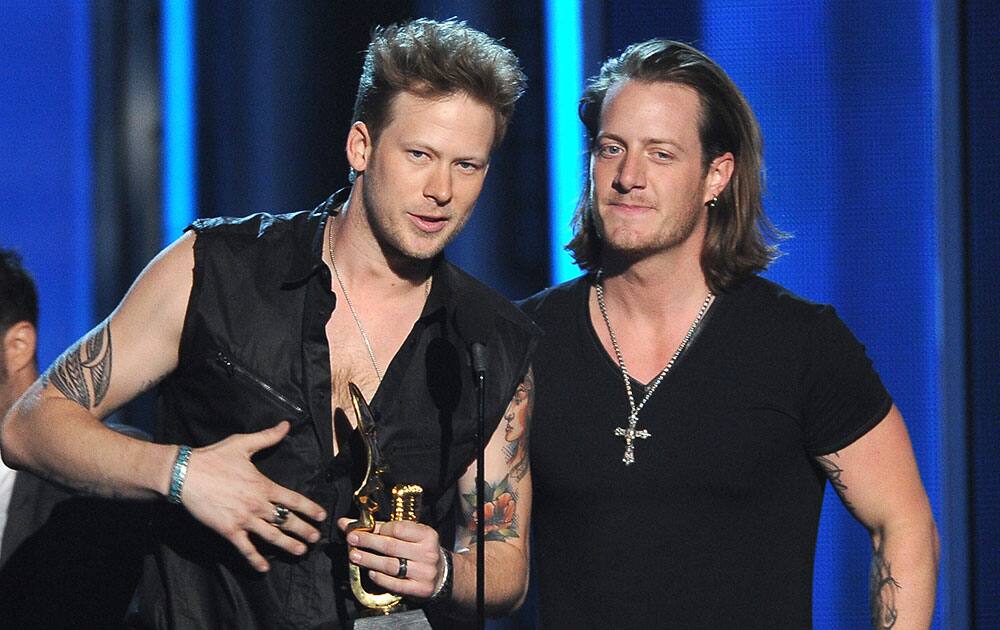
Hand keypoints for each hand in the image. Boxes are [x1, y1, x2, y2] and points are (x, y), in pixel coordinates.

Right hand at [180, 421, 326, 571]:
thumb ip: (267, 437)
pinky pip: (245, 548)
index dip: (310, 509)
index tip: (321, 516)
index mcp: (264, 486)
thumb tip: (286, 425)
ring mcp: (244, 520)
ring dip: (288, 546)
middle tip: (315, 538)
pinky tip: (264, 568)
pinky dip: (255, 559)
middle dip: (304, 531)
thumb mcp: (243, 443)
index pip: (294, 500)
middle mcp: (258, 505)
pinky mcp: (228, 530)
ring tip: (301, 552)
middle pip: (287, 521)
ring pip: (272, 537)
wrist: (185, 474)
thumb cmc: (214, 457)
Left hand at [338, 517, 443, 598]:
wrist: (442, 575)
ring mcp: (424, 572)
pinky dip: (380, 578)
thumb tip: (348, 523)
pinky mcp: (419, 589)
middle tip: (352, 538)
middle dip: (368, 542)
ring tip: (355, 556)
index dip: (379, 529)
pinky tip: (371, 572)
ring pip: (391, 565)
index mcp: (427, 535)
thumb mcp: (411, 536)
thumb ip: (381, 528)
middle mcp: (428, 553)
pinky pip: (395, 584)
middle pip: (391, 546)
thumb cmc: (421, 551)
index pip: (398, 528)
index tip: (363, 528)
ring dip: (369, 560)